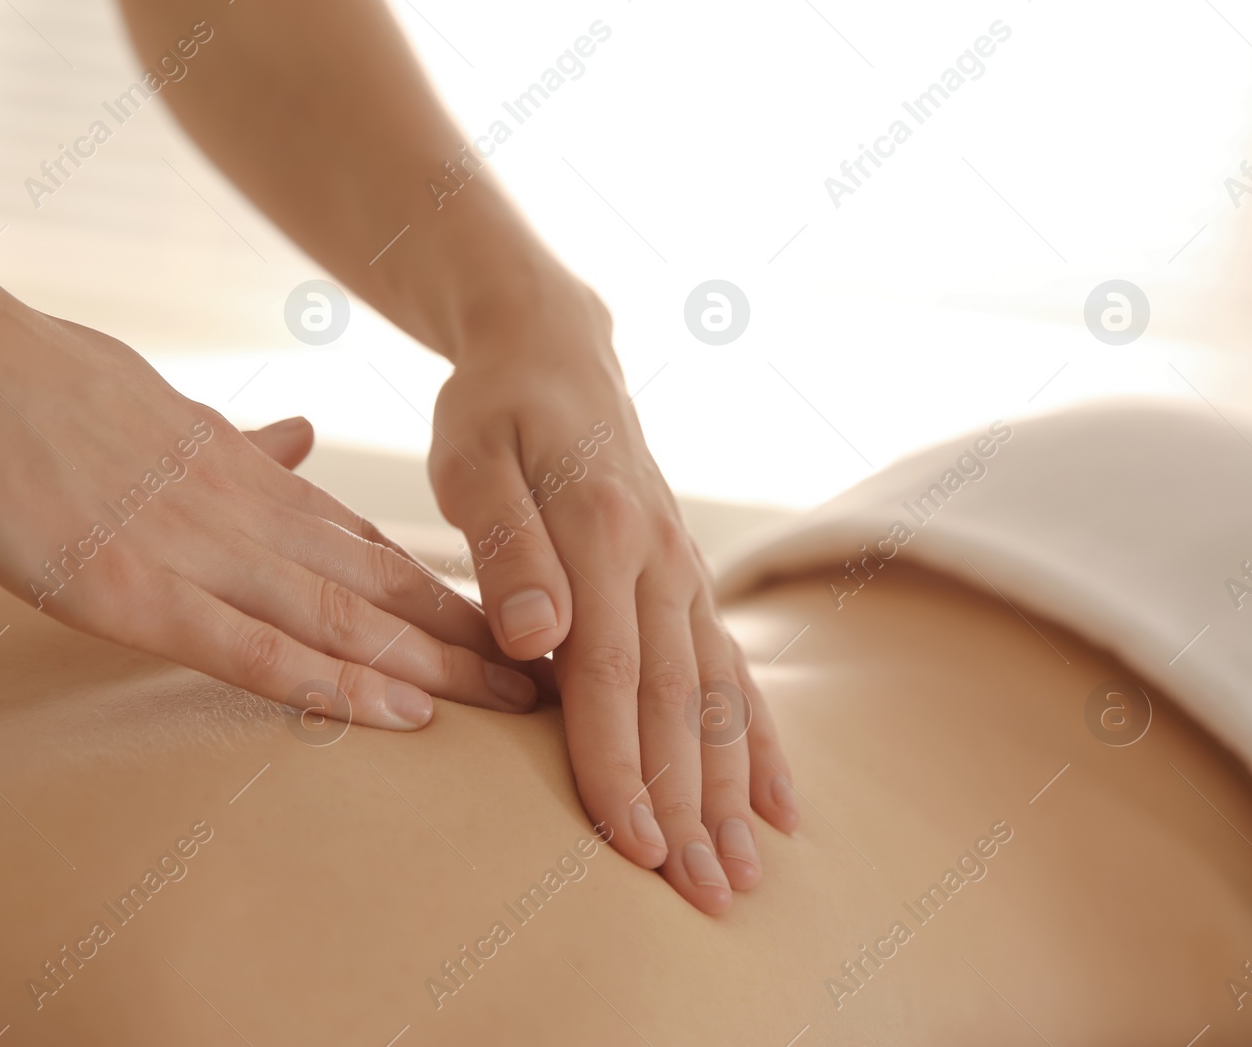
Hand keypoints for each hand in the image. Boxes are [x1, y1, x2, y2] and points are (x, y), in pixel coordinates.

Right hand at [0, 248, 541, 732]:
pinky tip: (399, 713)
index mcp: (234, 471)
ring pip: (342, 618)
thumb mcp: (147, 402)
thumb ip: (226, 437)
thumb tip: (295, 440)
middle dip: (473, 640)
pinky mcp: (125, 587)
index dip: (442, 592)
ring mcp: (186, 549)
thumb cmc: (18, 375)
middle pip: (380, 584)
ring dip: (437, 667)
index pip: (363, 543)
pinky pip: (249, 647)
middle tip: (556, 684)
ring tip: (519, 708)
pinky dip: (331, 684)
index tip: (510, 628)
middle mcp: (235, 509)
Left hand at [428, 292, 798, 913]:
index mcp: (603, 535)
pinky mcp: (689, 581)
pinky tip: (778, 801)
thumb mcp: (473, 460)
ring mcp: (684, 572)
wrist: (554, 351)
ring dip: (733, 788)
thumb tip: (536, 636)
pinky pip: (735, 668)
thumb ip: (505, 546)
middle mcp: (660, 560)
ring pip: (719, 695)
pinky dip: (760, 738)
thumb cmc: (495, 412)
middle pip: (680, 703)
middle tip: (707, 900)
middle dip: (693, 806)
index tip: (634, 850)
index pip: (610, 677)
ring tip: (749, 874)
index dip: (622, 768)